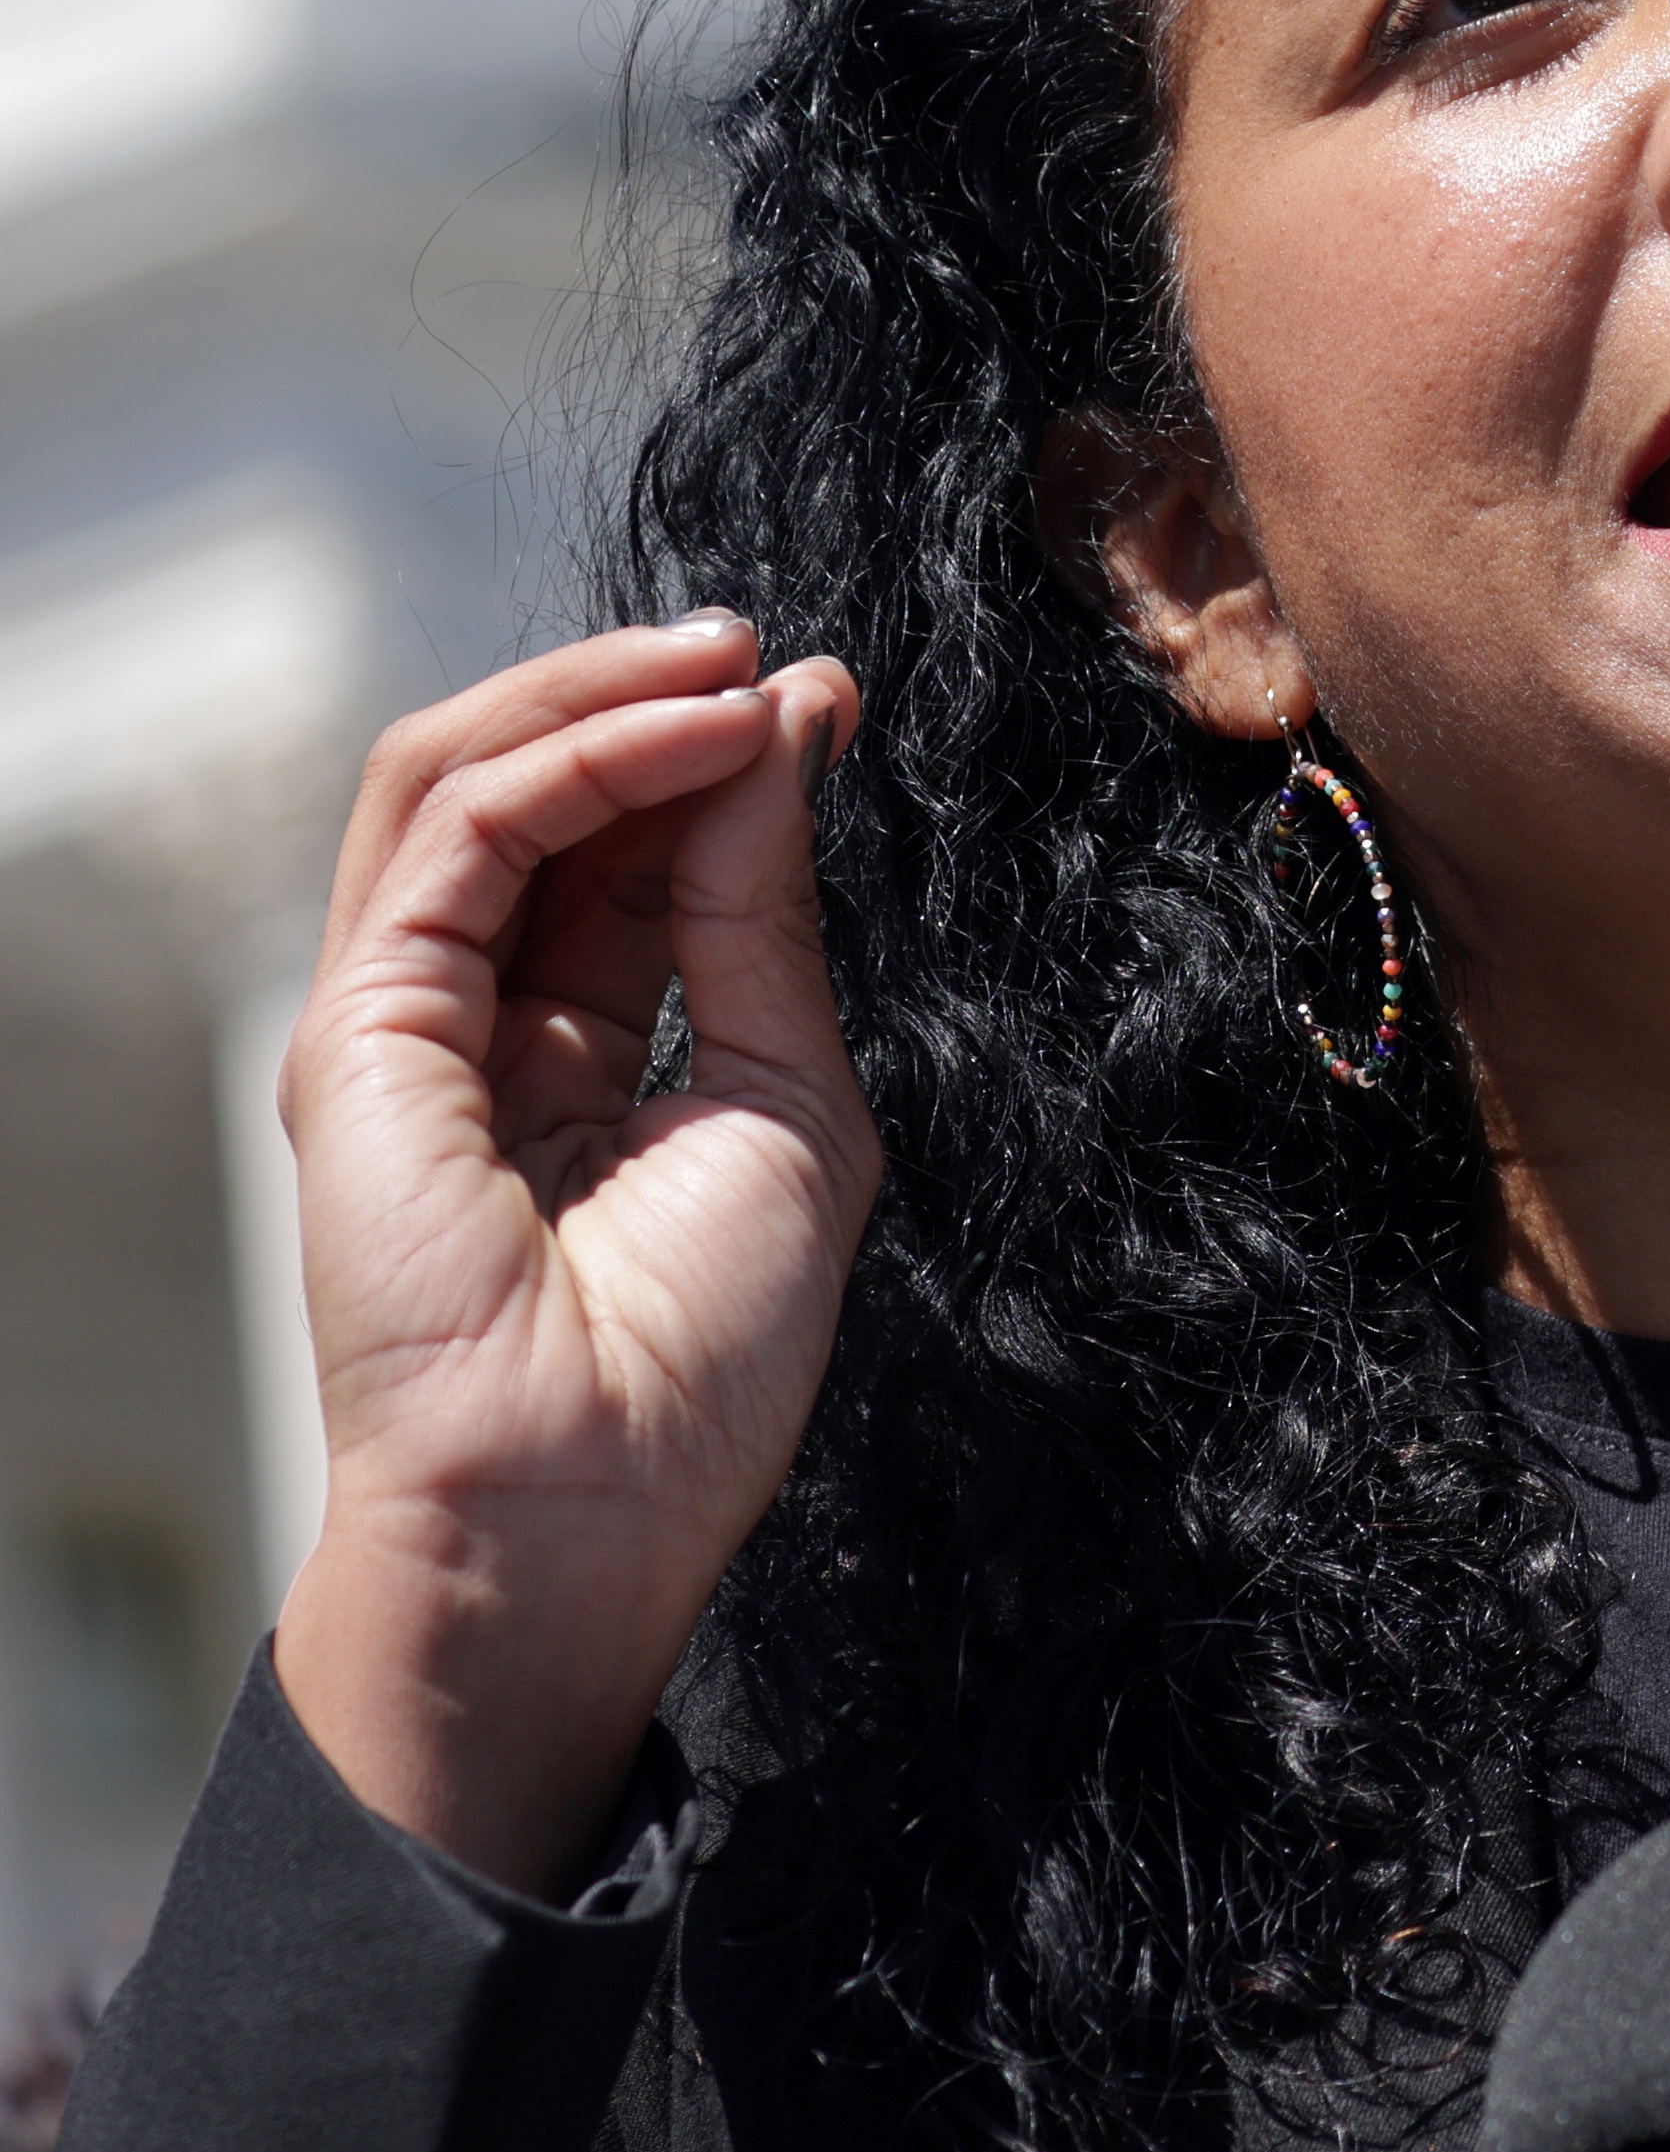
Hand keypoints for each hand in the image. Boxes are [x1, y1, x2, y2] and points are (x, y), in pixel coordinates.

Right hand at [266, 614, 881, 1890]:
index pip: (633, 859)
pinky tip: (695, 733)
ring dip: (603, 695)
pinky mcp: (361, 1025)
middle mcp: (477, 1025)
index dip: (725, 762)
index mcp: (577, 1055)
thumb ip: (764, 916)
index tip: (827, 698)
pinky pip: (459, 831)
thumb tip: (789, 726)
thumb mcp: (786, 1093)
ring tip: (730, 658)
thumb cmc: (700, 1354)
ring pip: (466, 779)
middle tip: (766, 651)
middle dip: (655, 701)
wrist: (594, 1500)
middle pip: (545, 802)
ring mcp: (404, 1020)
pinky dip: (581, 756)